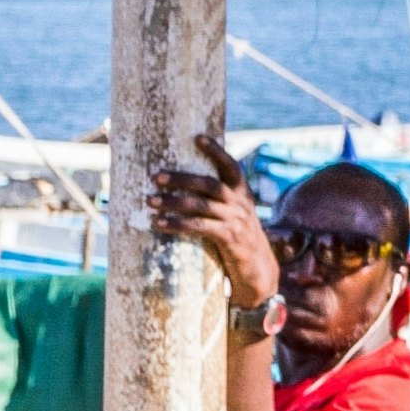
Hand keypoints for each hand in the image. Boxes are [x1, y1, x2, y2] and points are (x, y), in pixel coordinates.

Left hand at [148, 130, 277, 307]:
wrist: (259, 272)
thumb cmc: (238, 241)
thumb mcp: (235, 216)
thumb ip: (219, 202)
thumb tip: (185, 188)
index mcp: (243, 194)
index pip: (231, 166)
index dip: (216, 151)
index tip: (198, 137)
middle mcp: (241, 204)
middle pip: (210, 184)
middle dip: (182, 178)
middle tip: (156, 177)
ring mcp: (236, 221)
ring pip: (201, 205)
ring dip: (173, 202)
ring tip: (150, 201)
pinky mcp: (230, 239)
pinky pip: (199, 227)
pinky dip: (177, 224)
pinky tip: (160, 223)